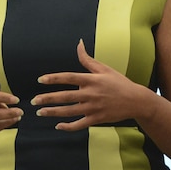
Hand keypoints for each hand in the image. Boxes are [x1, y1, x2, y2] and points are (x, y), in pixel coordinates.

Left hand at [31, 40, 155, 130]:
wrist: (137, 101)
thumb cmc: (119, 83)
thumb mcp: (104, 69)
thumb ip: (87, 59)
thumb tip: (79, 43)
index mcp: (91, 80)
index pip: (69, 77)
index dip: (54, 78)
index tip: (40, 80)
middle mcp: (91, 94)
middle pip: (66, 96)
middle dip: (48, 99)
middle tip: (34, 101)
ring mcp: (94, 108)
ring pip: (70, 112)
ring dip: (53, 112)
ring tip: (40, 112)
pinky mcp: (97, 119)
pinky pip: (80, 124)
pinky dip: (68, 126)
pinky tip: (57, 125)